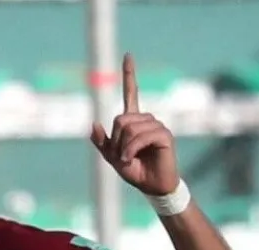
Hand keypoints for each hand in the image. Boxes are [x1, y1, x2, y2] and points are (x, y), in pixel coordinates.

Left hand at [90, 53, 179, 195]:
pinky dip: (132, 148)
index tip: (127, 55)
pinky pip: (142, 136)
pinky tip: (131, 158)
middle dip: (116, 140)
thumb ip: (102, 142)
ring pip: (130, 128)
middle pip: (121, 119)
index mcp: (134, 121)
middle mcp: (147, 120)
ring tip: (129, 158)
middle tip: (122, 155)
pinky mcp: (165, 135)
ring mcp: (157, 126)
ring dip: (124, 147)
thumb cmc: (134, 170)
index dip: (129, 75)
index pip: (131, 93)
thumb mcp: (112, 157)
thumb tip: (94, 124)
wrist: (151, 186)